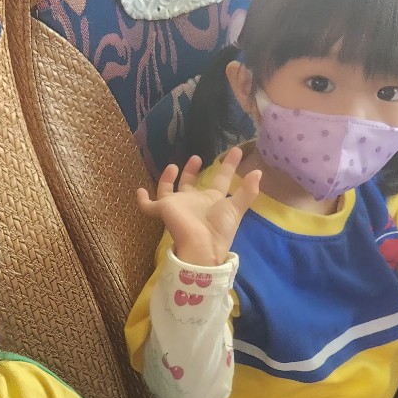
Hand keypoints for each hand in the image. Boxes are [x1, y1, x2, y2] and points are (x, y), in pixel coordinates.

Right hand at [136, 148, 260, 266]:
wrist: (202, 246)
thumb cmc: (219, 229)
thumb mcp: (236, 208)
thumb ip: (247, 191)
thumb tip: (258, 172)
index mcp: (212, 200)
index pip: (221, 179)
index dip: (228, 166)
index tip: (236, 151)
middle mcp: (194, 201)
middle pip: (191, 184)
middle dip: (192, 170)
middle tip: (197, 157)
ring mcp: (177, 205)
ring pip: (168, 190)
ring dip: (168, 178)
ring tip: (172, 165)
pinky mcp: (164, 210)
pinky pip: (149, 206)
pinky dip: (143, 200)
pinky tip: (139, 191)